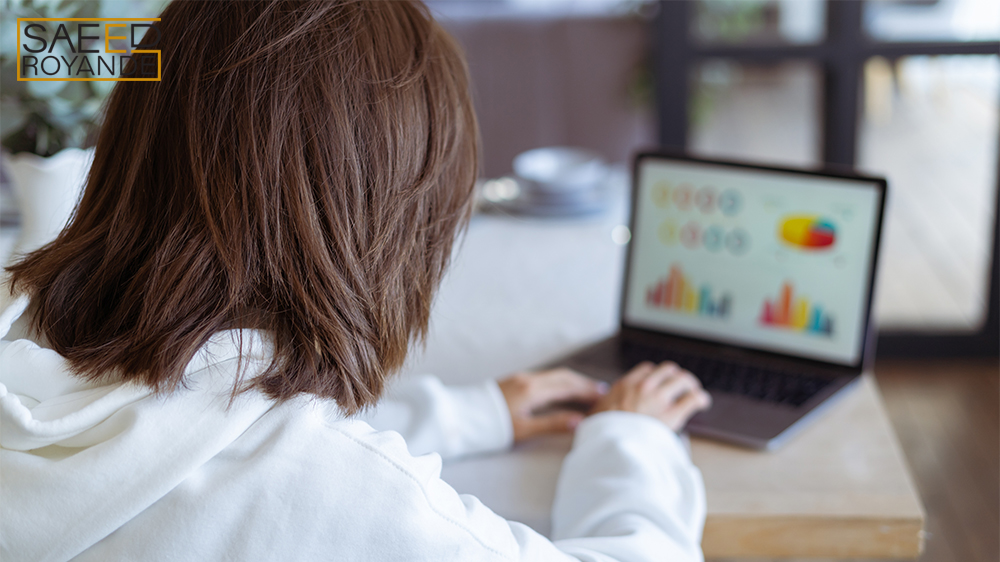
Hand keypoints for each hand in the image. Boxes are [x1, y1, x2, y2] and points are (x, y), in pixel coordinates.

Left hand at [498, 368, 606, 442]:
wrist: (463, 416)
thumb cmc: (493, 426)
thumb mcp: (524, 429)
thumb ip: (553, 424)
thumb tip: (580, 421)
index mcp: (534, 390)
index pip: (568, 388)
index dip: (587, 392)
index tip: (604, 397)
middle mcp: (529, 379)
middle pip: (564, 377)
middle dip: (584, 383)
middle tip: (602, 392)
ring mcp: (521, 378)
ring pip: (554, 375)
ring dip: (572, 381)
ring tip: (586, 390)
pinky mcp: (515, 381)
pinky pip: (545, 377)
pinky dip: (560, 382)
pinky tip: (562, 390)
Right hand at [591, 361, 711, 431]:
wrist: (611, 445)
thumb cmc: (602, 434)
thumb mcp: (595, 415)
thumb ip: (602, 408)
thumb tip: (597, 413)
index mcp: (625, 385)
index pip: (647, 370)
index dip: (657, 376)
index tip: (660, 382)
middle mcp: (643, 387)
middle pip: (667, 370)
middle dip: (676, 376)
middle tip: (681, 384)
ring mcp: (659, 399)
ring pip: (683, 380)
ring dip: (690, 384)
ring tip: (693, 391)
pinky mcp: (673, 414)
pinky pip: (693, 398)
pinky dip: (700, 398)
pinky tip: (703, 402)